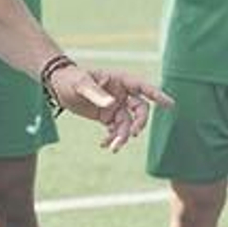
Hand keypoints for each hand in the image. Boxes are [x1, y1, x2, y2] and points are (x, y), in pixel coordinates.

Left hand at [49, 65, 171, 151]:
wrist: (57, 86)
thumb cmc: (70, 79)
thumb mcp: (80, 84)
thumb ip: (95, 93)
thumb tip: (111, 103)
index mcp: (119, 80)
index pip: (142, 87)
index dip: (157, 95)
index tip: (170, 104)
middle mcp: (121, 94)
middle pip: (140, 109)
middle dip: (138, 123)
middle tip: (131, 134)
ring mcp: (116, 106)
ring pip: (127, 123)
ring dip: (122, 136)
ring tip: (112, 147)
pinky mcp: (107, 116)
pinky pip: (116, 129)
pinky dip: (112, 138)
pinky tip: (104, 144)